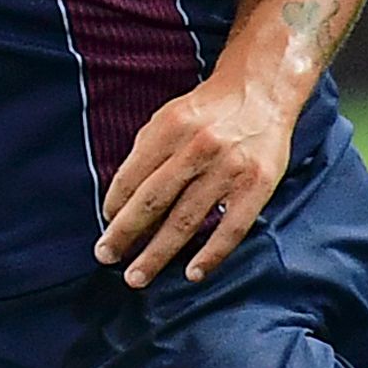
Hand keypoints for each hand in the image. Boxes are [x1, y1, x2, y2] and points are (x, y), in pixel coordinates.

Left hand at [93, 74, 299, 287]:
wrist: (262, 90)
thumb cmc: (208, 110)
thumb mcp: (169, 117)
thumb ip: (145, 153)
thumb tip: (119, 201)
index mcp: (170, 128)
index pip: (132, 176)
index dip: (114, 206)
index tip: (106, 225)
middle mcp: (198, 148)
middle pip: (152, 202)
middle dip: (124, 234)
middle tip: (105, 258)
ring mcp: (229, 169)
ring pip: (185, 220)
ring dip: (157, 254)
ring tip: (135, 277)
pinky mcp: (257, 185)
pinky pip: (231, 228)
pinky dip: (210, 255)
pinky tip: (192, 274)